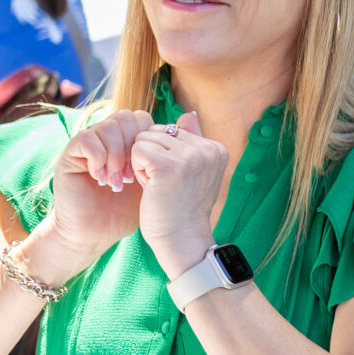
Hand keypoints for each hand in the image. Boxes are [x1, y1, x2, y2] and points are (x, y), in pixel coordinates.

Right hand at [38, 109, 156, 271]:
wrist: (96, 234)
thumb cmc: (126, 212)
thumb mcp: (153, 181)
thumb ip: (168, 153)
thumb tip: (191, 115)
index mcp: (125, 142)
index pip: (140, 119)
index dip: (147, 140)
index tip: (148, 170)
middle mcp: (105, 139)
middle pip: (125, 117)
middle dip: (133, 147)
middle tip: (132, 176)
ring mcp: (86, 145)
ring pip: (107, 126)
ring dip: (117, 156)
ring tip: (118, 182)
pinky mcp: (69, 155)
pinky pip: (86, 139)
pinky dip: (98, 158)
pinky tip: (102, 179)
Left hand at [126, 111, 231, 275]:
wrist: (181, 240)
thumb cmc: (181, 209)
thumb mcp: (192, 171)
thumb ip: (192, 140)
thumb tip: (188, 114)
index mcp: (216, 149)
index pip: (173, 130)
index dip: (164, 154)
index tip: (174, 180)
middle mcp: (207, 149)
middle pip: (157, 131)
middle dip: (151, 157)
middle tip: (163, 185)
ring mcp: (190, 157)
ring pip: (145, 139)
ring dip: (143, 163)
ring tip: (158, 186)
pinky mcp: (169, 166)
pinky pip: (138, 149)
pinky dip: (137, 168)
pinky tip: (149, 187)